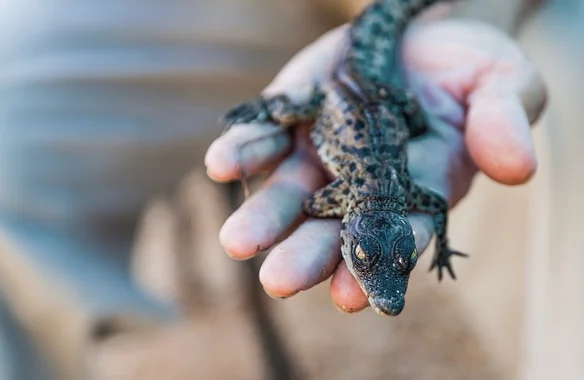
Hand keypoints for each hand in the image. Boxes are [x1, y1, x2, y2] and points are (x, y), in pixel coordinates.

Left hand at [204, 11, 545, 312]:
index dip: (377, 263)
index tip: (353, 296)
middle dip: (306, 255)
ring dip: (262, 216)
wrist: (420, 34)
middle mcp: (361, 183)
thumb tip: (517, 166)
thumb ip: (505, 121)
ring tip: (238, 241)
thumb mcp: (501, 83)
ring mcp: (321, 152)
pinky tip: (220, 163)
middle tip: (279, 281)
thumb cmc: (469, 68)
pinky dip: (242, 150)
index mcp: (417, 189)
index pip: (397, 234)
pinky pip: (262, 137)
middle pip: (332, 227)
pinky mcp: (291, 117)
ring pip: (287, 192)